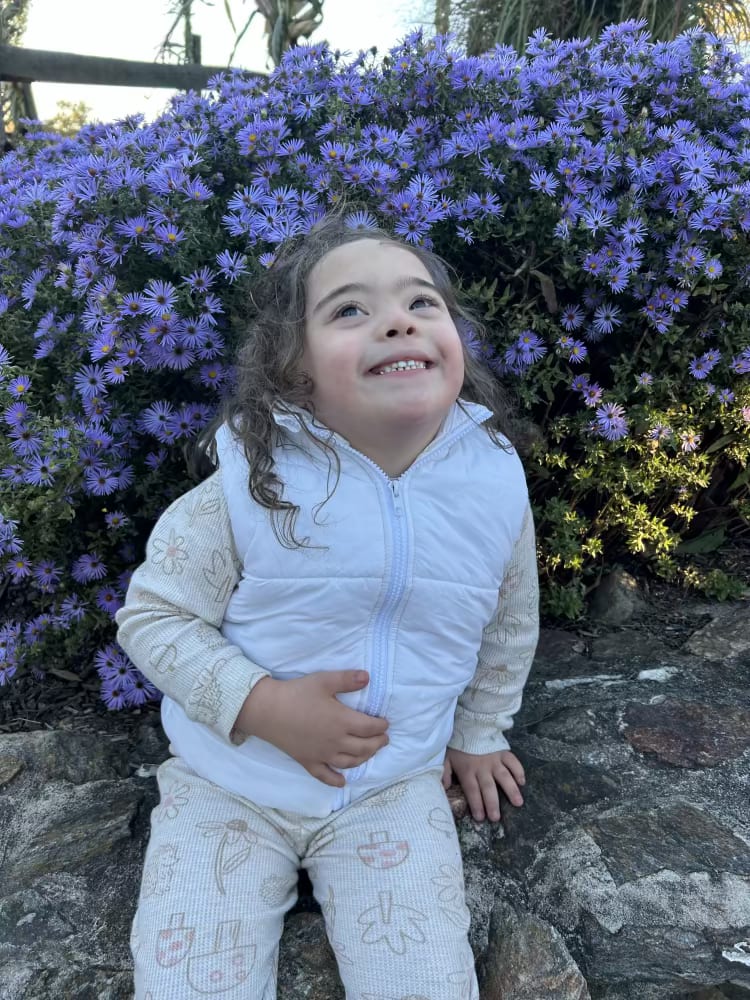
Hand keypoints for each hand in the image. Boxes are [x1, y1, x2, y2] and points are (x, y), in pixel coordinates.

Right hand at [235, 671, 388, 787]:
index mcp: (342, 721)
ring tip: (370, 753)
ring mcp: (322, 755)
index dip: (381, 726)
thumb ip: (347, 680)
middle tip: (384, 739)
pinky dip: (336, 780)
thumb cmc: (297, 694)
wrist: (268, 711)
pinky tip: (342, 781)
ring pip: (350, 762)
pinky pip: (325, 776)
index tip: (386, 723)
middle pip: (365, 748)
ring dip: (364, 759)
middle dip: (378, 744)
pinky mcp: (308, 762)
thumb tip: (368, 677)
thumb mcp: (324, 681)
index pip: (370, 728)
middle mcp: (336, 742)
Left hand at [442, 747, 524, 822]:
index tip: (480, 817)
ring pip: (504, 777)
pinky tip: (522, 782)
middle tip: (496, 818)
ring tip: (518, 803)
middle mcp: (482, 767)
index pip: (472, 790)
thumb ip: (445, 773)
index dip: (476, 804)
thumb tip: (443, 788)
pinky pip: (513, 762)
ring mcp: (495, 760)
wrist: (470, 724)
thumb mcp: (447, 758)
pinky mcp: (503, 752)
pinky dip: (519, 771)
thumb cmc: (459, 745)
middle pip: (488, 788)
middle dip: (492, 804)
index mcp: (467, 770)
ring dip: (511, 790)